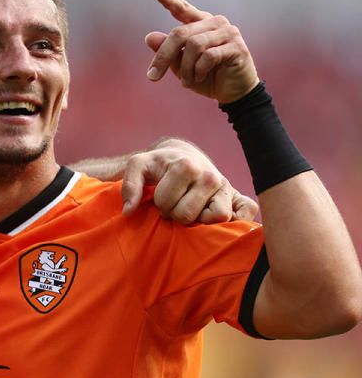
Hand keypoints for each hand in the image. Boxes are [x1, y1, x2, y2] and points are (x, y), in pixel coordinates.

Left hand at [120, 138, 258, 223]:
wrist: (182, 156)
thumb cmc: (158, 165)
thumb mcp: (139, 166)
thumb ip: (130, 185)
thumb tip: (129, 211)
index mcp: (188, 166)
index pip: (169, 205)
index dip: (161, 206)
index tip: (162, 197)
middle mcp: (211, 176)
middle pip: (189, 215)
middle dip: (176, 215)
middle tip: (175, 205)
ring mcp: (228, 187)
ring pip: (217, 218)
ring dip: (199, 220)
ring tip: (190, 209)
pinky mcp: (241, 198)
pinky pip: (247, 215)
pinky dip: (236, 221)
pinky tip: (215, 216)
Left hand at [144, 0, 258, 103]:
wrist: (232, 93)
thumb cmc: (205, 76)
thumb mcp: (181, 65)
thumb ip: (167, 51)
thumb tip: (149, 37)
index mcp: (201, 23)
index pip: (183, 9)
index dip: (169, 0)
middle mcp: (215, 22)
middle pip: (180, 33)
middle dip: (164, 56)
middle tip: (153, 76)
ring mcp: (228, 32)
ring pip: (193, 44)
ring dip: (185, 68)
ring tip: (186, 82)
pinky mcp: (237, 46)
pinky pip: (208, 56)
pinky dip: (198, 71)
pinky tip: (198, 79)